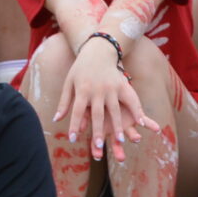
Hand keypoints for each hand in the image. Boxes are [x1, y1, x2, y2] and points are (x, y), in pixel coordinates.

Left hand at [53, 38, 156, 162]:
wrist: (98, 49)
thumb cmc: (81, 68)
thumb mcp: (69, 82)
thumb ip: (64, 102)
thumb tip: (56, 120)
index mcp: (82, 90)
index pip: (77, 111)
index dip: (74, 126)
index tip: (73, 139)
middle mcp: (97, 90)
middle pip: (97, 114)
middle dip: (97, 131)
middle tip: (99, 146)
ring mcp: (111, 87)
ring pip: (115, 110)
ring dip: (118, 126)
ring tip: (121, 141)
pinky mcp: (123, 84)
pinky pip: (131, 100)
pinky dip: (137, 111)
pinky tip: (141, 123)